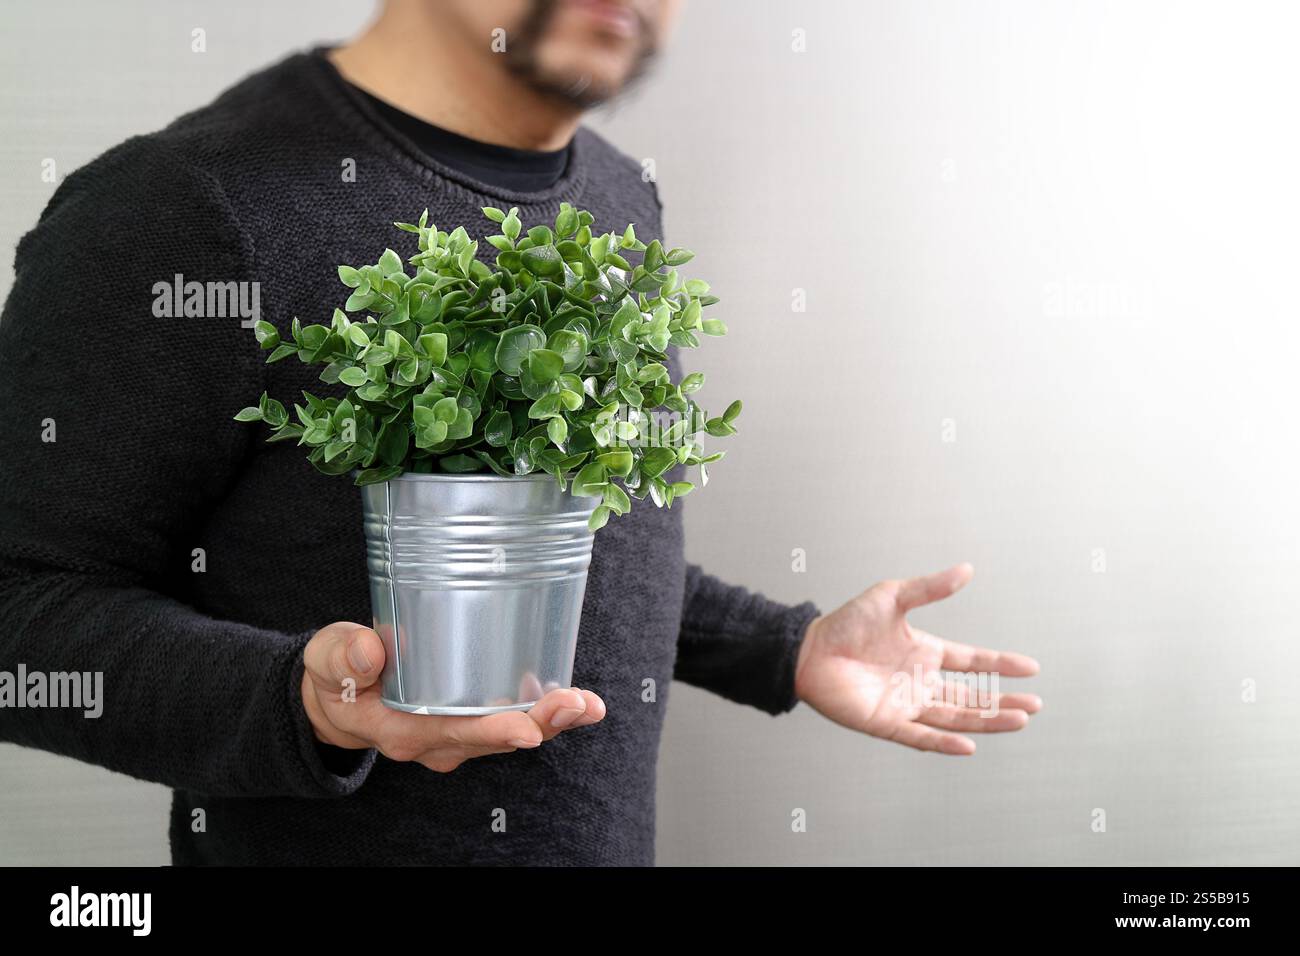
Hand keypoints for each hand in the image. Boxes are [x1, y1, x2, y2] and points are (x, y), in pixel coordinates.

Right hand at [301, 622, 605, 772]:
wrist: (340, 696)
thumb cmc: (338, 676)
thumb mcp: (327, 660)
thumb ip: (343, 656)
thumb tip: (370, 654)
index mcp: (403, 730)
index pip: (453, 733)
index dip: (491, 731)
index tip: (526, 730)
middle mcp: (438, 740)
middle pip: (496, 739)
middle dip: (541, 724)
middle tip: (578, 705)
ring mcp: (458, 734)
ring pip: (513, 734)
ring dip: (553, 720)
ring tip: (589, 705)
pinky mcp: (471, 719)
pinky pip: (514, 721)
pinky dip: (546, 712)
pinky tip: (579, 701)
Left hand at [794, 564, 1039, 754]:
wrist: (807, 650)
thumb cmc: (846, 623)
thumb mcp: (891, 597)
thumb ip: (929, 588)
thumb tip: (967, 569)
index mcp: (925, 652)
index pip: (972, 661)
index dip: (1001, 664)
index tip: (1032, 668)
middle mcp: (920, 681)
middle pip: (972, 695)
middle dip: (1004, 701)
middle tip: (1035, 706)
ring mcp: (906, 704)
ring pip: (956, 717)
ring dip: (987, 721)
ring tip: (1019, 721)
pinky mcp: (886, 722)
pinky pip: (921, 736)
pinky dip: (945, 743)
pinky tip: (969, 745)